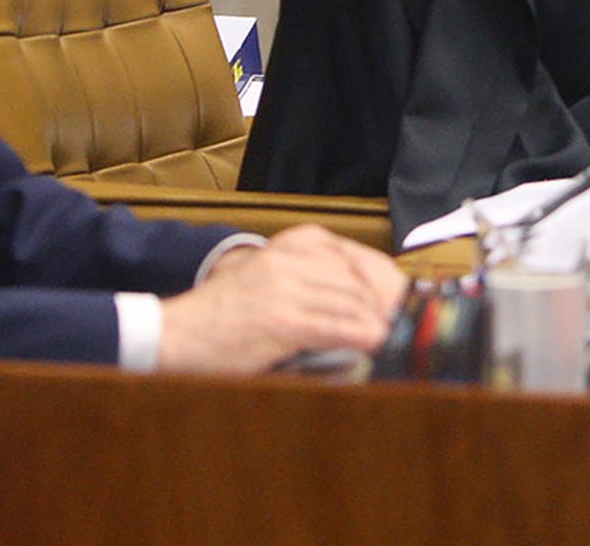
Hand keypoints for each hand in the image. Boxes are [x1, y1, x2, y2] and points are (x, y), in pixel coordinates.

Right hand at [155, 224, 407, 375]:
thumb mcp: (273, 278)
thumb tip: (364, 299)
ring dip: (380, 324)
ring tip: (400, 340)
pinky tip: (377, 346)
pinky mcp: (282, 319)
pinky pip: (335, 326)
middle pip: (360, 279)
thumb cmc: (228, 314)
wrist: (178, 334)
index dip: (388, 282)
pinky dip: (362, 337)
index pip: (358, 257)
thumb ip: (315, 279)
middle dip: (389, 306)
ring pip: (351, 303)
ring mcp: (286, 286)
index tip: (409, 302)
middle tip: (411, 326)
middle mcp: (291, 257)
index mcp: (294, 242)